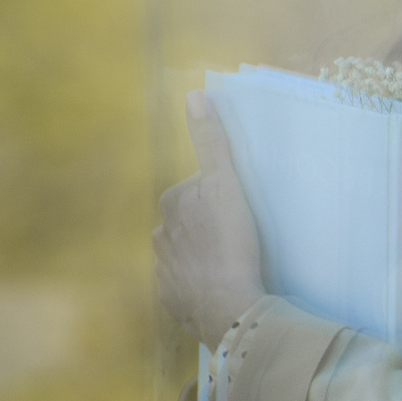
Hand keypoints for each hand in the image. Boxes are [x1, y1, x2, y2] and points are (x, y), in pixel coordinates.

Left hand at [154, 92, 266, 347]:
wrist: (229, 306)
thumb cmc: (230, 241)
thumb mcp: (225, 183)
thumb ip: (210, 141)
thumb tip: (194, 94)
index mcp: (171, 204)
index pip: (199, 190)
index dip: (223, 198)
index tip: (241, 211)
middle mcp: (160, 235)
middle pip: (191, 220)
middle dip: (211, 225)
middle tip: (241, 236)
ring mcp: (165, 269)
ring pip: (189, 252)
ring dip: (206, 255)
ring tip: (234, 263)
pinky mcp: (173, 299)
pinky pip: (189, 284)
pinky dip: (203, 282)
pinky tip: (223, 285)